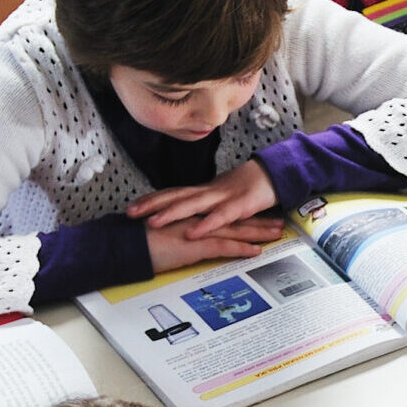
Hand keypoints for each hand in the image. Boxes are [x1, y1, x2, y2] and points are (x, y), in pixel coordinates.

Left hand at [129, 159, 277, 239]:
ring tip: (153, 222)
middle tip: (130, 213)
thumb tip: (188, 216)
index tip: (131, 207)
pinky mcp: (240, 206)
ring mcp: (224, 197)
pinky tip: (193, 232)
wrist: (276, 174)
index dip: (151, 199)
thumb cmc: (249, 188)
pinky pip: (220, 217)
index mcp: (204, 191)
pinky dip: (205, 225)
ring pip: (193, 205)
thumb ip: (206, 206)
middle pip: (176, 196)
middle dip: (152, 205)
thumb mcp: (223, 198)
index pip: (173, 193)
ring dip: (172, 213)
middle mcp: (209, 192)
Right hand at [145, 214, 281, 271]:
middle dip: (257, 220)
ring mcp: (196, 231)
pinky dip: (241, 248)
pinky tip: (257, 251)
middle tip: (277, 222)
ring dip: (257, 232)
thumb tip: (183, 239)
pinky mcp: (195, 245)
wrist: (124, 245)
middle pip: (232, 218)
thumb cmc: (137, 242)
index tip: (256, 214)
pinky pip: (223, 246)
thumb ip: (176, 233)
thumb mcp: (162, 235)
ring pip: (234, 229)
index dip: (239, 214)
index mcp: (188, 215)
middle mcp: (196, 219)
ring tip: (276, 234)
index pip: (219, 214)